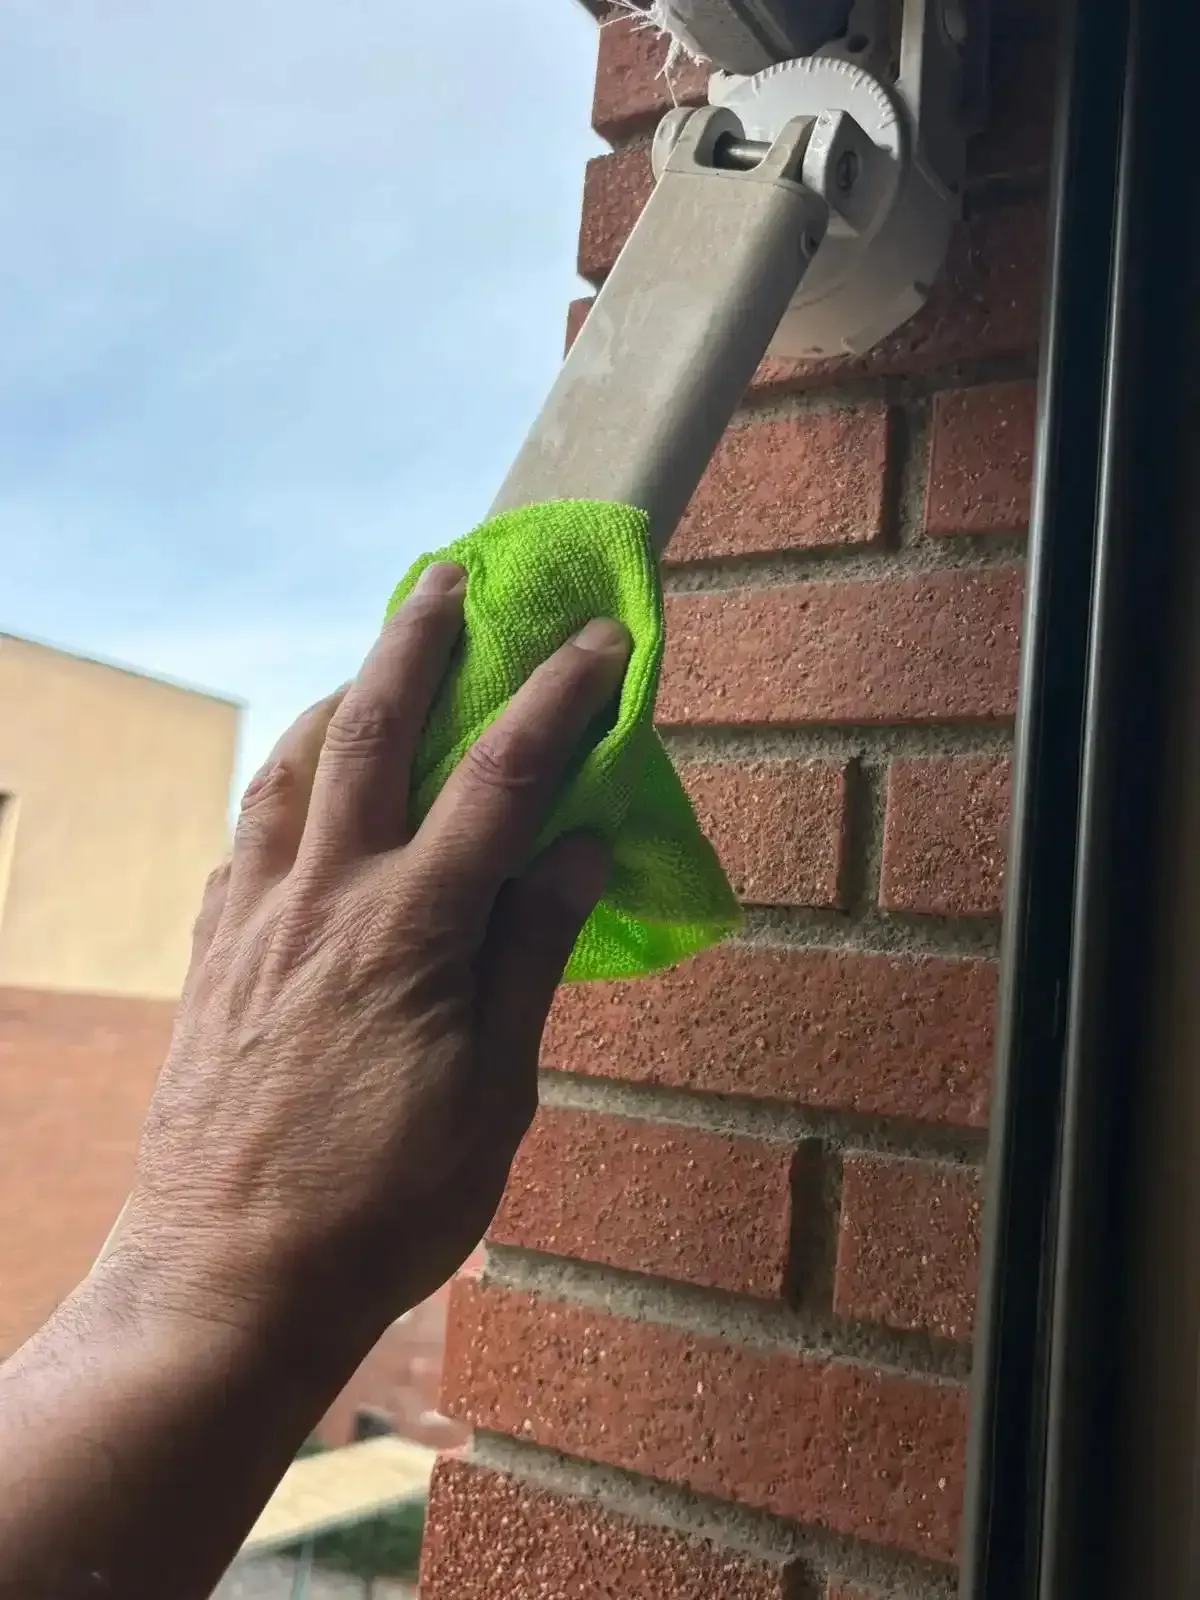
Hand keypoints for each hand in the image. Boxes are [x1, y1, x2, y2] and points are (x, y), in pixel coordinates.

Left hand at [106, 561, 628, 1364]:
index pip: (502, 779)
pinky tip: (300, 790)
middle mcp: (324, 900)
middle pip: (373, 732)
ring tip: (369, 664)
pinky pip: (246, 836)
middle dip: (417, 642)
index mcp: (411, 930)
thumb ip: (530, 957)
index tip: (602, 639)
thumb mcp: (496, 1095)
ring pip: (292, 770)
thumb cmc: (384, 1203)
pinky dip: (282, 785)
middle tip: (447, 574)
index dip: (560, 697)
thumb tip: (578, 848)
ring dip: (339, 698)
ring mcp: (255, 922)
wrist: (225, 1279)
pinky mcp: (212, 956)